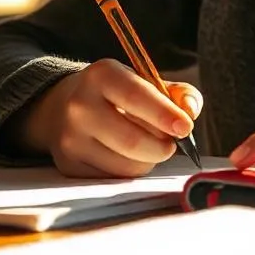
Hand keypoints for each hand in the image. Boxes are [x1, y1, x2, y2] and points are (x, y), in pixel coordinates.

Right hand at [13, 59, 202, 177]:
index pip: (136, 96)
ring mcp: (70, 138)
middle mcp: (80, 105)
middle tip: (171, 144)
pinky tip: (127, 156)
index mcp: (102, 75)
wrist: (63, 107)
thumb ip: (177, 93)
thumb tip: (191, 111)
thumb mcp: (145, 81)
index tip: (185, 127)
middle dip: (162, 147)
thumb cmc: (117, 95)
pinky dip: (130, 171)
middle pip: (131, 139)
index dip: (164, 114)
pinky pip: (112, 179)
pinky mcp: (68, 165)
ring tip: (149, 148)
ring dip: (148, 161)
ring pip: (125, 165)